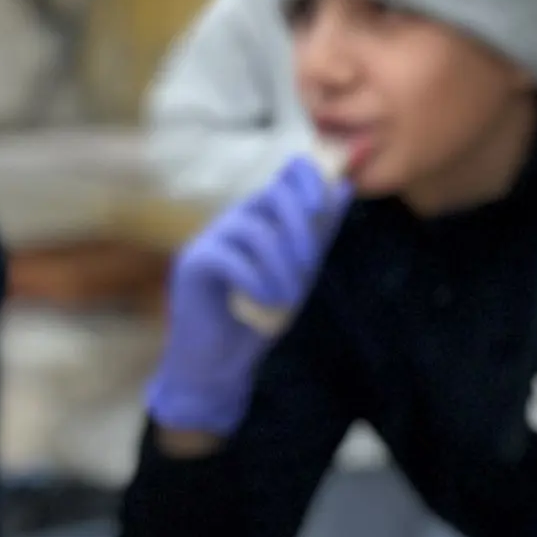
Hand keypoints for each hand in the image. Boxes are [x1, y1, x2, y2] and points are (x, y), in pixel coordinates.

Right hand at [145, 154, 348, 435]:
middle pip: (272, 194)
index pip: (286, 173)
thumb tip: (343, 190)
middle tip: (310, 266)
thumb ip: (318, 234)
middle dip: (300, 228)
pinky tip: (265, 301)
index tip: (322, 205)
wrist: (219, 363)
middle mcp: (236, 219)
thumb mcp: (299, 273)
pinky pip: (230, 258)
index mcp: (264, 217)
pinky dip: (256, 280)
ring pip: (256, 230)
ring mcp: (212, 238)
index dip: (308, 177)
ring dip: (282, 265)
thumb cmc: (258, 316)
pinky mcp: (193, 262)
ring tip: (288, 298)